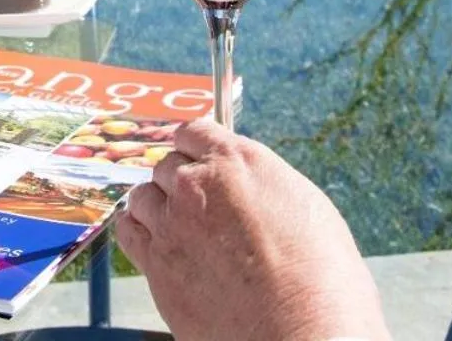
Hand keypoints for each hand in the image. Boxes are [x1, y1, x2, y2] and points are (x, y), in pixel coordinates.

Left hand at [115, 118, 388, 340]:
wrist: (301, 336)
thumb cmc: (323, 281)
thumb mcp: (306, 209)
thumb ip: (262, 186)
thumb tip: (245, 186)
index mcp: (238, 161)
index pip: (194, 132)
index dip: (196, 148)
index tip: (199, 161)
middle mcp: (198, 184)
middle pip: (167, 166)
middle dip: (181, 183)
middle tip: (200, 208)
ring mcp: (172, 224)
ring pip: (144, 196)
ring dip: (158, 207)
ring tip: (179, 228)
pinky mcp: (156, 264)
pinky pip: (129, 231)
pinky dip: (138, 231)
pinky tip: (153, 241)